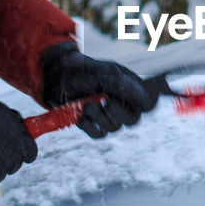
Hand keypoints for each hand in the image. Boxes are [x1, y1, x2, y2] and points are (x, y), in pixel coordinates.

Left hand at [41, 41, 158, 137]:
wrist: (56, 77)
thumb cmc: (81, 70)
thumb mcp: (101, 73)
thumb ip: (121, 84)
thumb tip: (145, 96)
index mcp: (130, 88)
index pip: (149, 103)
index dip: (147, 105)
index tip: (140, 103)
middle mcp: (122, 103)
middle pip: (133, 120)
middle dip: (117, 112)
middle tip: (104, 101)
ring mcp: (108, 116)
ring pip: (115, 127)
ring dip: (100, 117)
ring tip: (87, 104)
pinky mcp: (94, 125)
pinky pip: (99, 134)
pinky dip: (89, 126)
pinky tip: (82, 116)